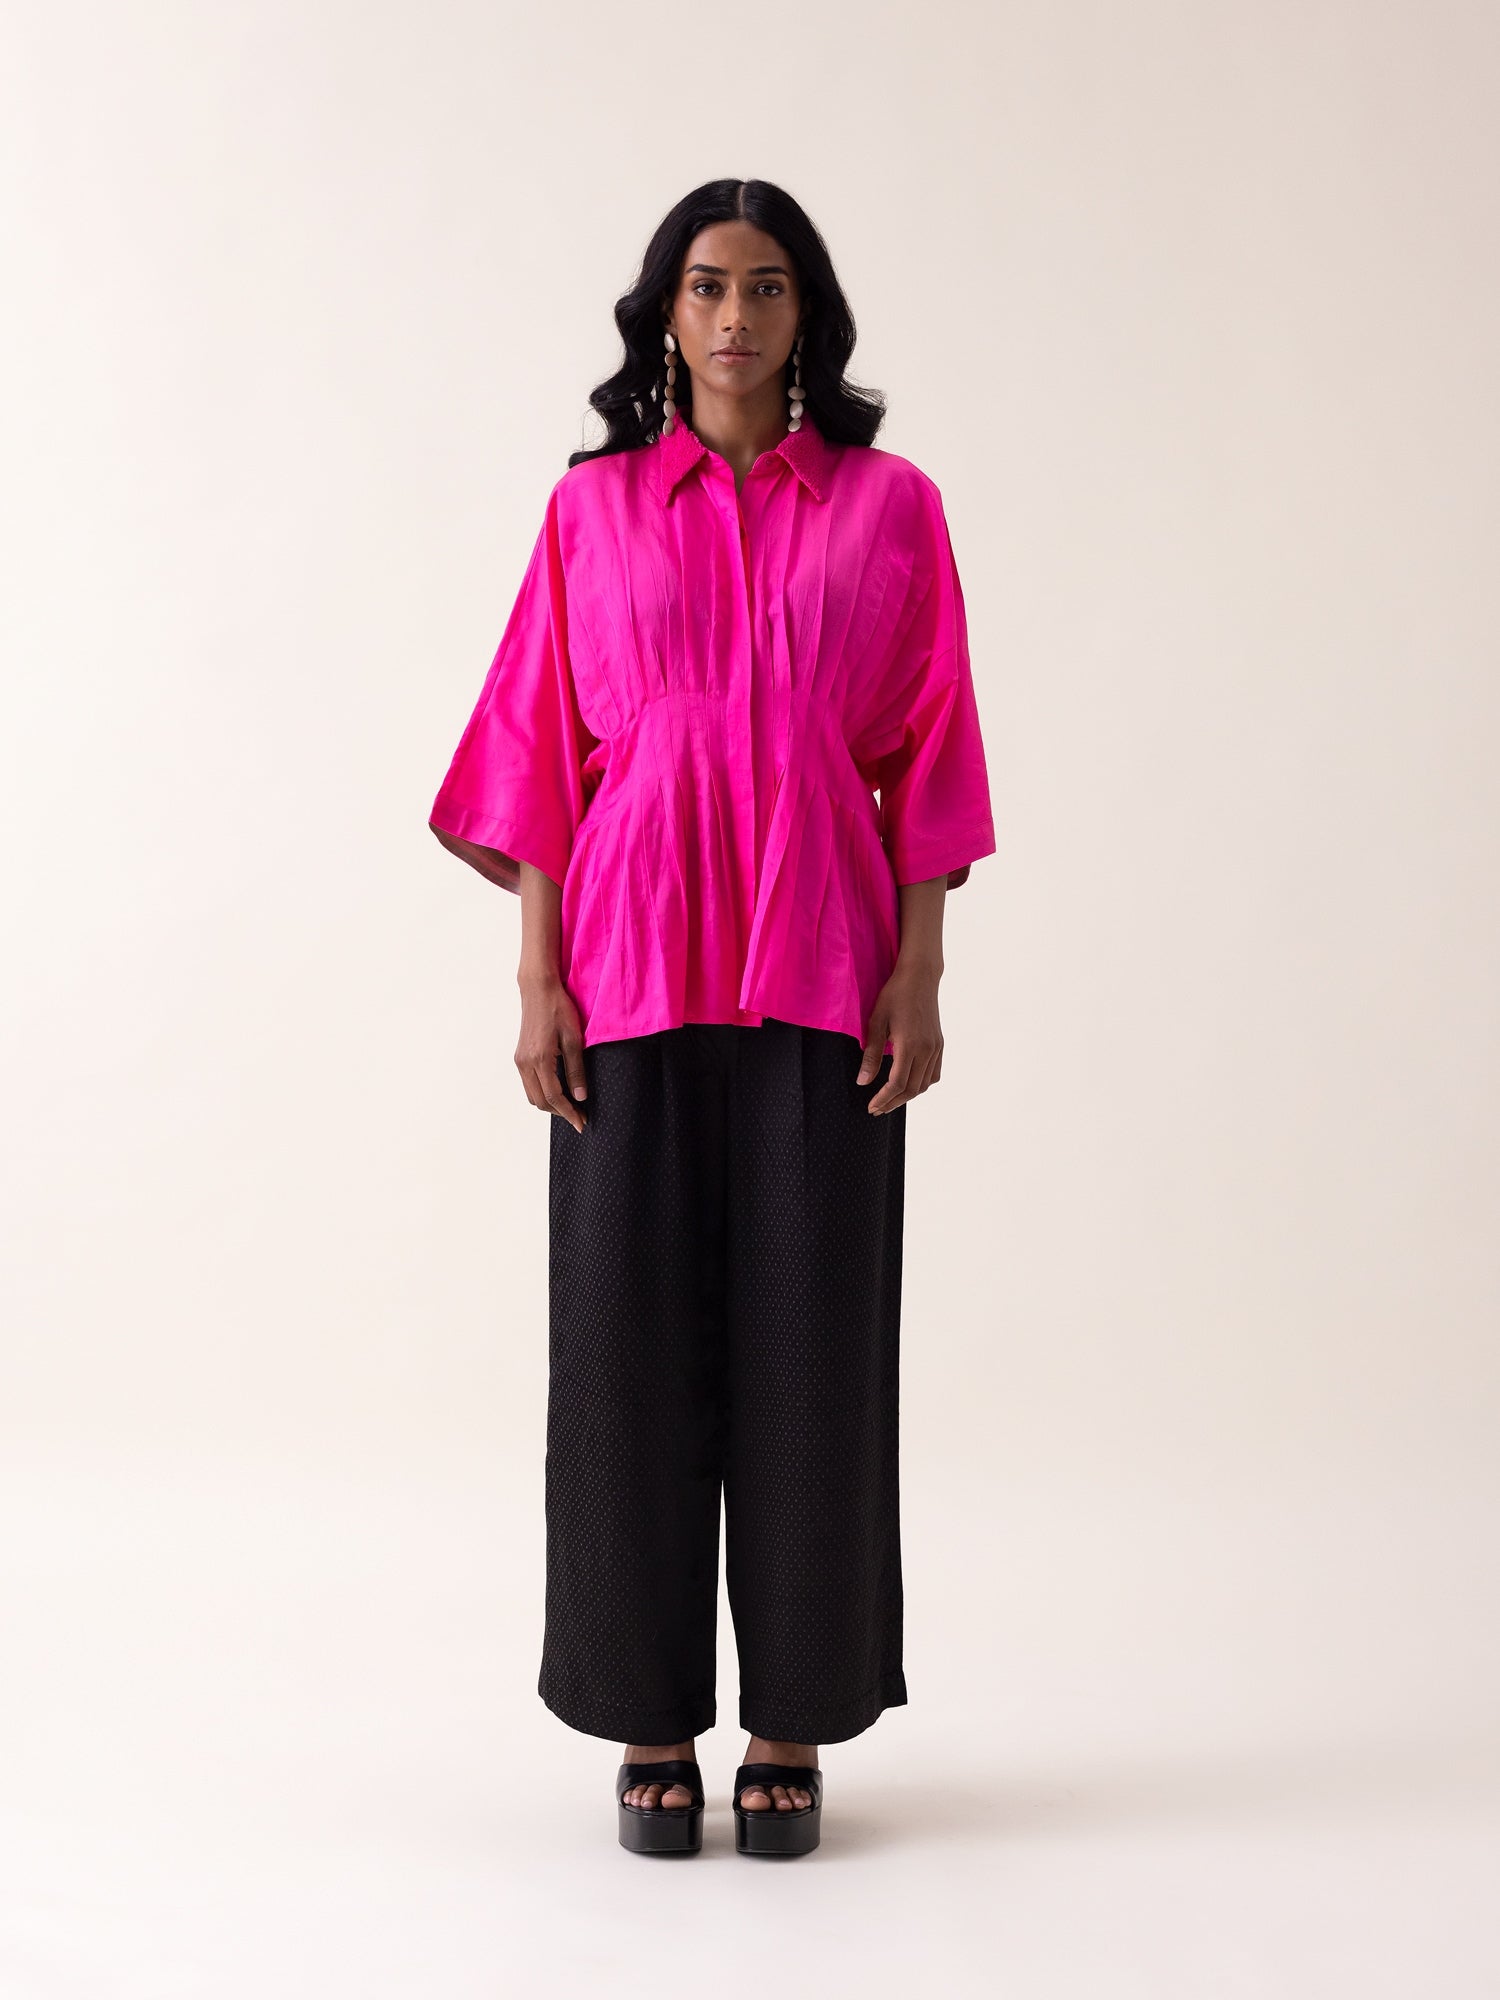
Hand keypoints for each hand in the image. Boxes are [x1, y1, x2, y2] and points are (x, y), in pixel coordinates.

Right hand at [515, 974, 588, 1132]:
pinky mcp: (520, 1056)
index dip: (569, 1113)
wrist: (538, 990)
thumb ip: (576, 1070)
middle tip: (579, 1116)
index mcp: (541, 1060)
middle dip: (560, 1112)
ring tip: (570, 1106)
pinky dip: (542, 1093)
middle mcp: (525, 1063)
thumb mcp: (574, 1039)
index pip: (554, 1097)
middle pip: (540, 1101)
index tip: (582, 1123)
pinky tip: (557, 1090)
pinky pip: (529, 1084)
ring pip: (532, 1095)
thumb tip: (580, 1096)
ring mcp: (520, 1060)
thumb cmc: (559, 1009)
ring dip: (549, 1104)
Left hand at [857, 962, 943, 1112]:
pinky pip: (934, 1073)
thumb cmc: (894, 995)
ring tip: (890, 1100)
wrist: (920, 977)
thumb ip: (871, 1055)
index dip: (883, 1099)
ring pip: (924, 1084)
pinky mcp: (940, 1044)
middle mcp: (927, 1050)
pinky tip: (909, 1086)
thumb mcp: (876, 1022)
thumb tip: (862, 1082)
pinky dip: (922, 1085)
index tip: (871, 1106)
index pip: (896, 1084)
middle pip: (911, 1089)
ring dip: (907, 1096)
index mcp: (910, 1045)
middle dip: (893, 1102)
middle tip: (877, 1109)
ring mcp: (936, 1047)